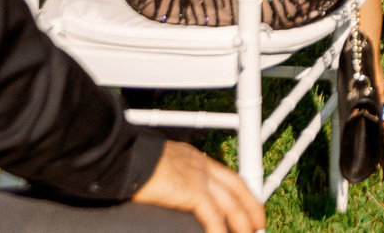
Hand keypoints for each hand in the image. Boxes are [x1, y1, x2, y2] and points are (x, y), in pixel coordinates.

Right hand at [133, 139, 263, 232]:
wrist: (124, 157)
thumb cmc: (133, 164)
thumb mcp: (159, 168)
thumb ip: (172, 179)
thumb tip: (170, 191)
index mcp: (195, 159)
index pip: (227, 176)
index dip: (242, 192)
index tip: (249, 205)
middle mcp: (201, 166)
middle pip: (237, 188)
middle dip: (251, 208)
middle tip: (258, 224)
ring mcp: (199, 177)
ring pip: (231, 203)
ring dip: (243, 222)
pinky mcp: (192, 191)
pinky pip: (213, 216)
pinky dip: (219, 230)